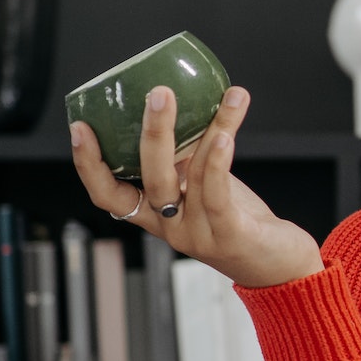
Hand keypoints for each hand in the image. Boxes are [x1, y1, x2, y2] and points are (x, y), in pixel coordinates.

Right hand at [70, 85, 325, 288]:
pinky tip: (225, 136)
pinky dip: (219, 163)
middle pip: (149, 178)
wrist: (280, 266)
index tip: (80, 127)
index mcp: (155, 214)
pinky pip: (216, 195)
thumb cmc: (239, 221)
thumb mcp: (203, 190)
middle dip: (151, 134)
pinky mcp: (229, 235)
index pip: (107, 193)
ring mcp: (198, 232)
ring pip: (192, 176)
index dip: (89, 163)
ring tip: (227, 97)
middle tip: (158, 94)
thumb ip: (188, 161)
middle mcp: (170, 226)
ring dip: (209, 130)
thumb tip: (182, 109)